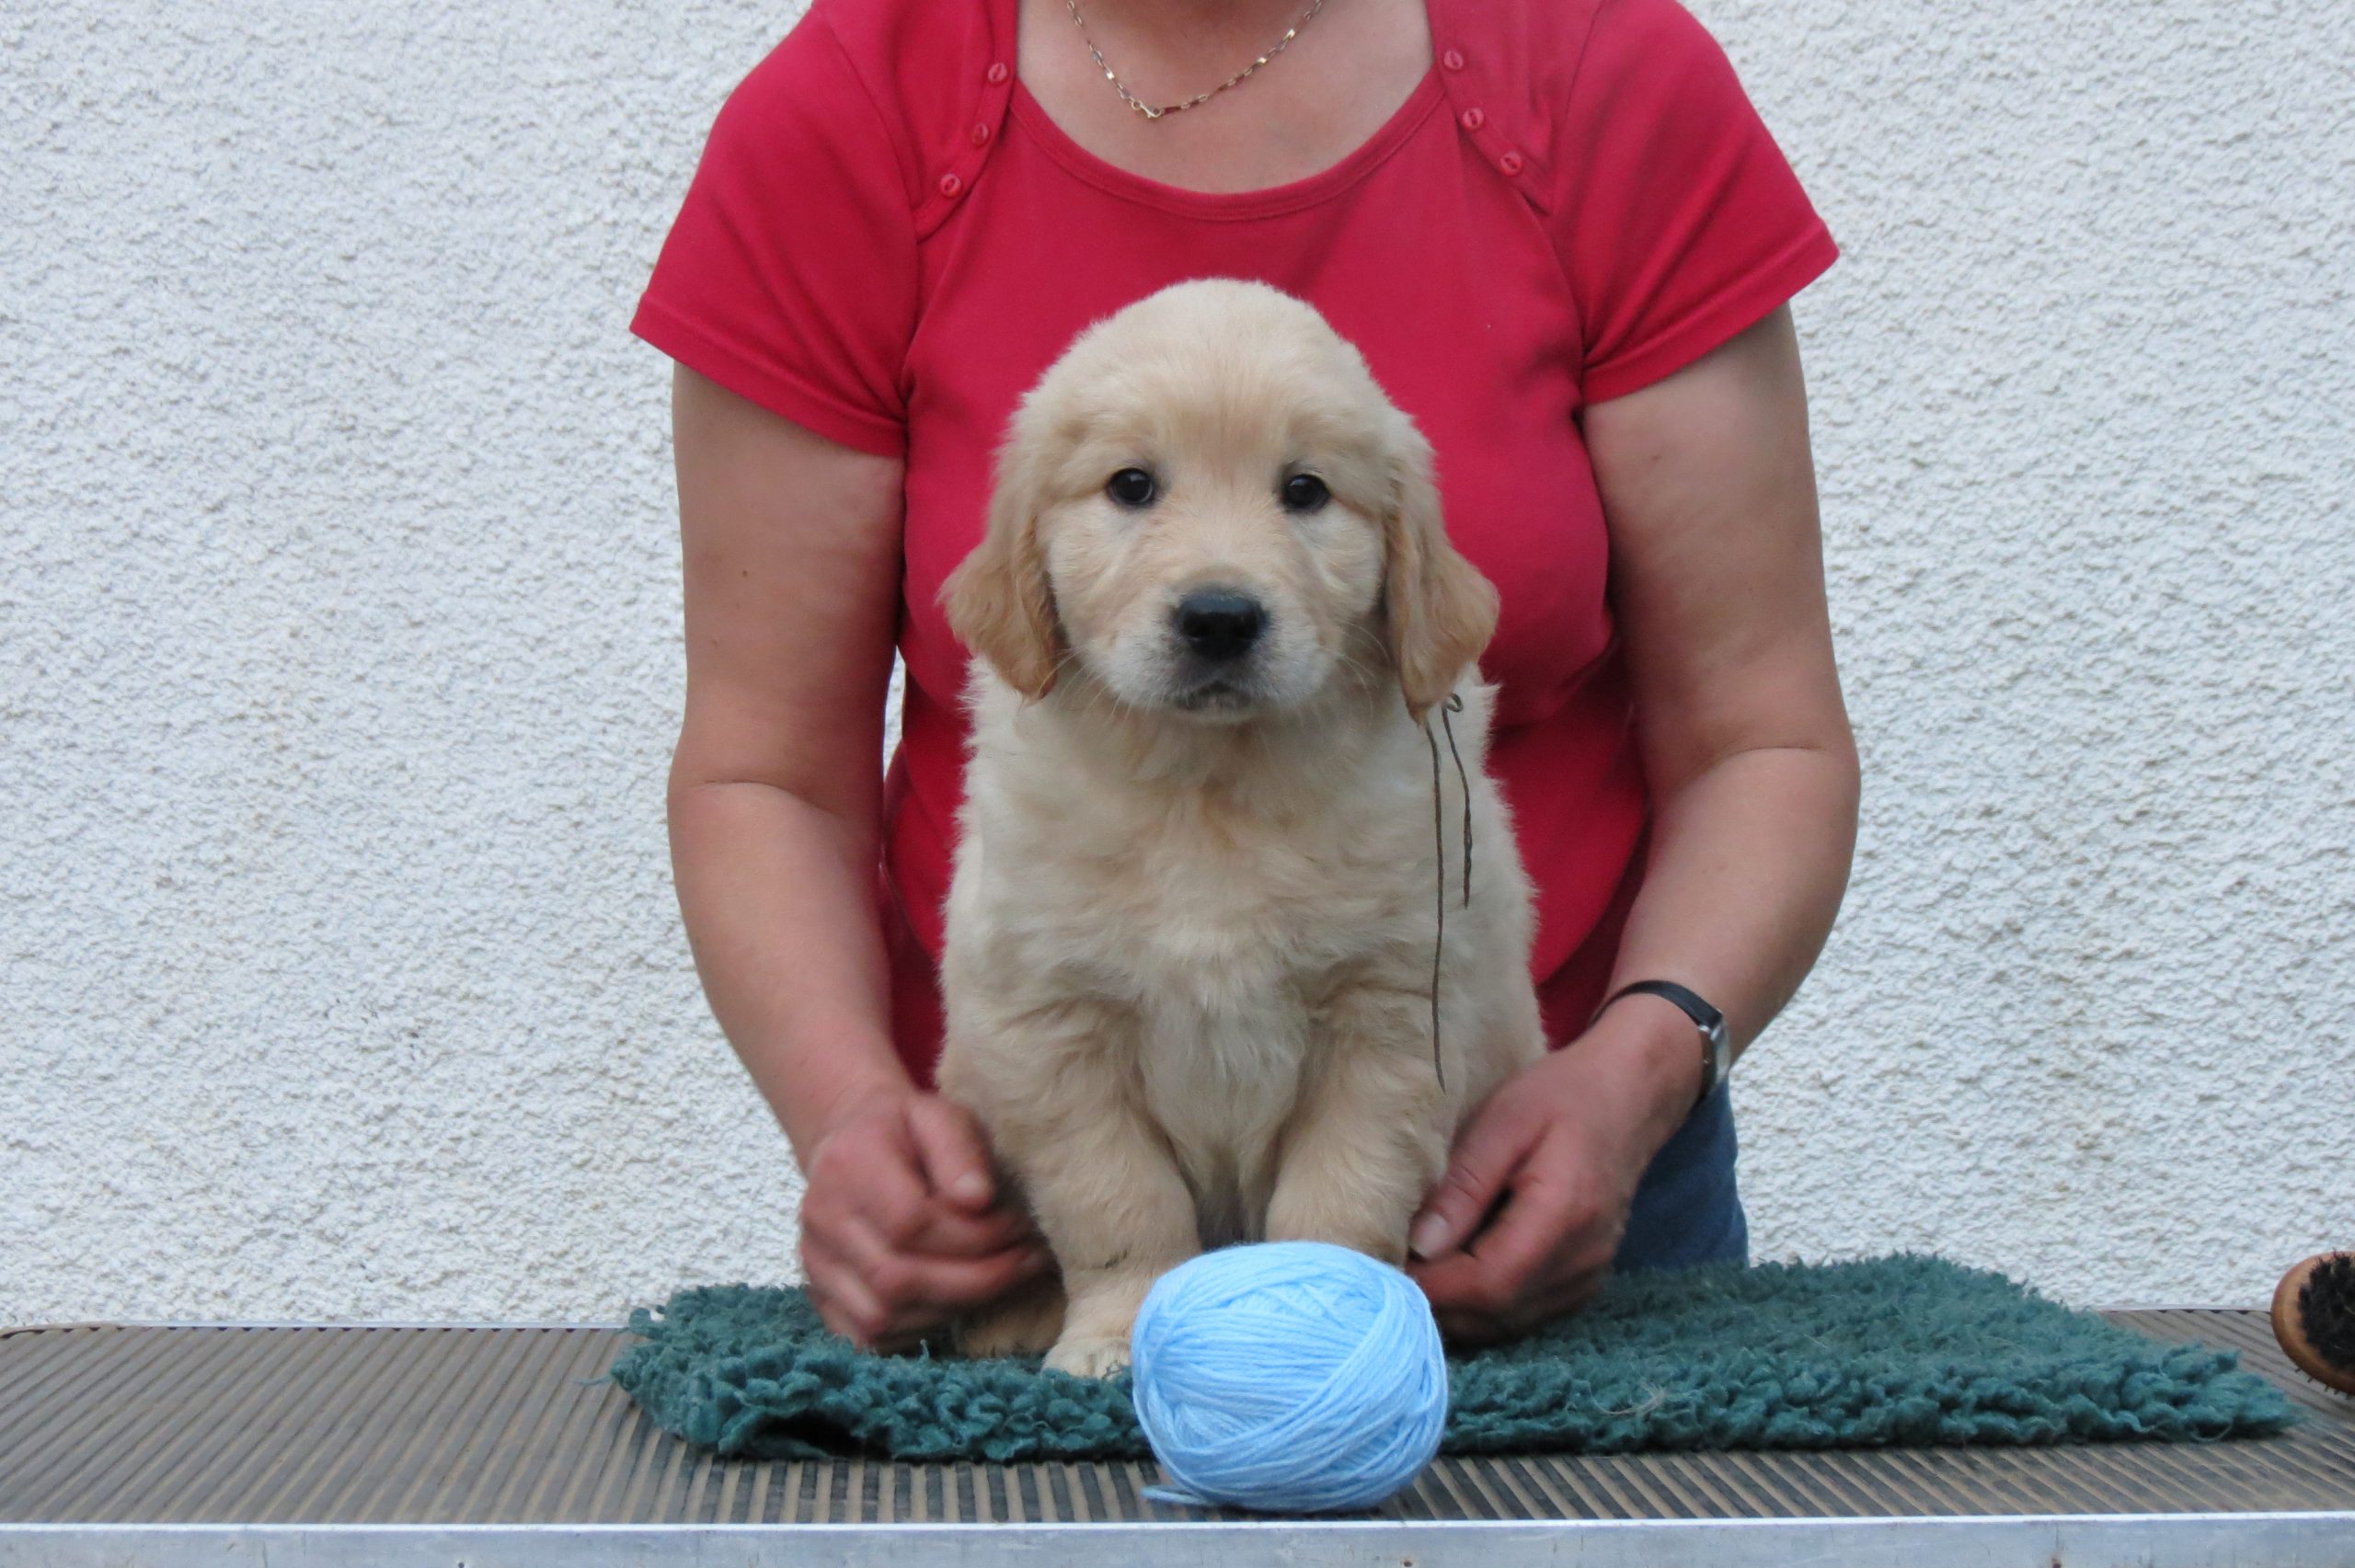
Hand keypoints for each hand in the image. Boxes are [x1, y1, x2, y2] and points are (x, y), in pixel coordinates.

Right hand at [797, 1085, 1050, 1350]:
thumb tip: (979, 1200)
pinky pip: (869, 1338)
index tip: (1021, 1226)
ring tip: (1003, 1280)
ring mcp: (815, 1263)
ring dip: (956, 1307)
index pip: (911, 1223)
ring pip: (884, 1316)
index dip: (976, 1235)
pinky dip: (921, 1329)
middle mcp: (820, 1219)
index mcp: (848, 1165)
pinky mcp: (822, 1296)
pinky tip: (959, 1301)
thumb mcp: (938, 1115)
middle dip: (977, 1280)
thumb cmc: (906, 1130)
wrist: (853, 1142)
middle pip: (897, 1279)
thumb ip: (960, 1150)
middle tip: (1027, 1261)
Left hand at [1405, 1004, 1701, 1342]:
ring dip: (1458, 1311)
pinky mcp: (1584, 1279)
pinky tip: (1454, 1275)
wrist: (1629, 1097)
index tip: (1383, 1272)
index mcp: (1564, 1215)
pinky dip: (1485, 1306)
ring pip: (1510, 1323)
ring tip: (1413, 1275)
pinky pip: (1527, 1313)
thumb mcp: (1503, 1122)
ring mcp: (1589, 1275)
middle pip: (1498, 1314)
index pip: (1489, 1283)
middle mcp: (1584, 1259)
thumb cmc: (1563, 1097)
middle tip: (1386, 1277)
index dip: (1432, 1289)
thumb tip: (1419, 1245)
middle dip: (1437, 1305)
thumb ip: (1464, 1185)